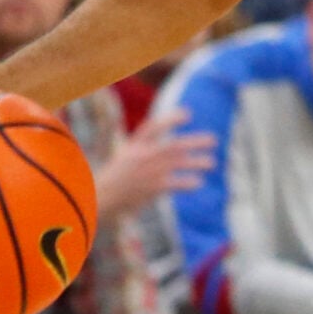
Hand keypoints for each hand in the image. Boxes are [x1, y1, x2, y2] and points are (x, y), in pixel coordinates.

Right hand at [95, 106, 214, 217]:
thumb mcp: (123, 160)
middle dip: (196, 141)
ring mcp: (149, 171)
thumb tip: (165, 151)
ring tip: (212, 163)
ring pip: (180, 162)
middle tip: (213, 140)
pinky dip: (189, 182)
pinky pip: (177, 183)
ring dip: (198, 162)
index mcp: (133, 146)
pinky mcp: (153, 188)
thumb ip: (141, 152)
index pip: (154, 126)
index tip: (188, 114)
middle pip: (175, 144)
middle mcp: (143, 155)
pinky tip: (198, 183)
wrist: (98, 199)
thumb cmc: (110, 182)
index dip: (172, 119)